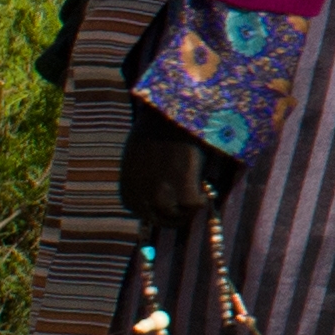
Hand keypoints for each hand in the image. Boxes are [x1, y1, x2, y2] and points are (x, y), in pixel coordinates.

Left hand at [119, 102, 223, 224]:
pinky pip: (195, 204)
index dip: (160, 211)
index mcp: (128, 190)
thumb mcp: (136, 161)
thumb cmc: (152, 130)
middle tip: (191, 204)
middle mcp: (143, 197)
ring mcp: (162, 194)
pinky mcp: (183, 188)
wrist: (167, 115)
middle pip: (162, 218)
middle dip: (176, 214)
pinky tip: (206, 187)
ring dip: (190, 207)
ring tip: (200, 193)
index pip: (143, 214)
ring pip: (179, 214)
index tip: (173, 206)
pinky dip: (202, 198)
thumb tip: (155, 194)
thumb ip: (141, 180)